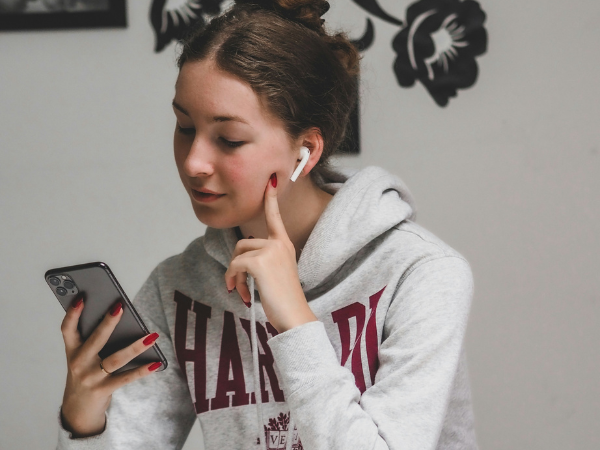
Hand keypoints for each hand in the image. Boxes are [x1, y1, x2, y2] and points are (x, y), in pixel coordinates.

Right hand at [60, 297, 161, 436]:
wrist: (77, 411)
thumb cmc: (85, 375)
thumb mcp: (82, 357)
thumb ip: (94, 340)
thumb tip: (119, 317)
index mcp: (73, 351)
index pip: (68, 329)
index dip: (72, 313)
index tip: (81, 298)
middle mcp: (79, 363)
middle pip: (95, 340)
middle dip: (108, 323)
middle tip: (120, 307)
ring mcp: (91, 378)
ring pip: (116, 359)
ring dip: (136, 347)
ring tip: (153, 336)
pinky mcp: (103, 389)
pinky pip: (126, 378)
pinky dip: (142, 370)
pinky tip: (156, 363)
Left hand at [224, 172, 317, 332]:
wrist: (295, 316)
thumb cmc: (285, 300)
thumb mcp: (277, 274)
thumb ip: (263, 261)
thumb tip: (240, 261)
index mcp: (284, 245)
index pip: (275, 217)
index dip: (271, 198)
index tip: (270, 180)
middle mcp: (279, 244)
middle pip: (243, 243)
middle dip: (236, 266)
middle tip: (238, 286)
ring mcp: (270, 252)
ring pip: (237, 256)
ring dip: (233, 276)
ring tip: (241, 291)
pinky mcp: (259, 263)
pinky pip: (235, 266)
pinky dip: (233, 280)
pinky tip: (242, 295)